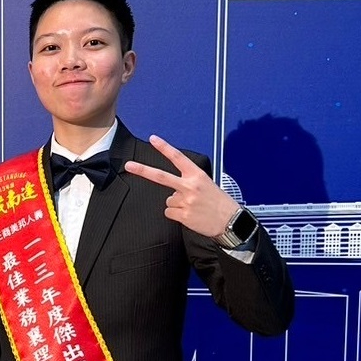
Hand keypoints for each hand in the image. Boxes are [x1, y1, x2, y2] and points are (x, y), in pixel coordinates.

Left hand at [124, 134, 238, 238]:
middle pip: (161, 176)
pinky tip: (190, 216)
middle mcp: (190, 186)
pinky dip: (177, 215)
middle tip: (129, 165)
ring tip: (192, 208)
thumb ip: (189, 183)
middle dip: (143, 170)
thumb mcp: (208, 184)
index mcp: (197, 175)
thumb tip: (173, 191)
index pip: (178, 158)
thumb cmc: (220, 203)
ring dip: (176, 205)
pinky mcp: (183, 215)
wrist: (231, 221)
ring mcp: (185, 201)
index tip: (153, 139)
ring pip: (168, 201)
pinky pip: (169, 213)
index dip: (164, 148)